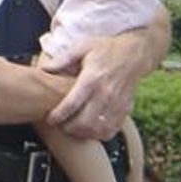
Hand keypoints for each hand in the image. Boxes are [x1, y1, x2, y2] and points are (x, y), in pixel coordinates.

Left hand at [44, 20, 164, 138]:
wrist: (135, 54)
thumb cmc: (107, 49)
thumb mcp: (83, 47)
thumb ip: (63, 59)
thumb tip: (45, 69)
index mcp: (92, 78)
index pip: (72, 103)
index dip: (59, 115)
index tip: (50, 119)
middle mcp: (105, 94)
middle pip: (84, 122)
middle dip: (69, 128)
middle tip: (60, 126)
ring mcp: (116, 104)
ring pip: (97, 129)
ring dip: (83, 133)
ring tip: (73, 129)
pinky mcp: (125, 110)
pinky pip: (111, 130)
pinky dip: (99, 134)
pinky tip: (90, 130)